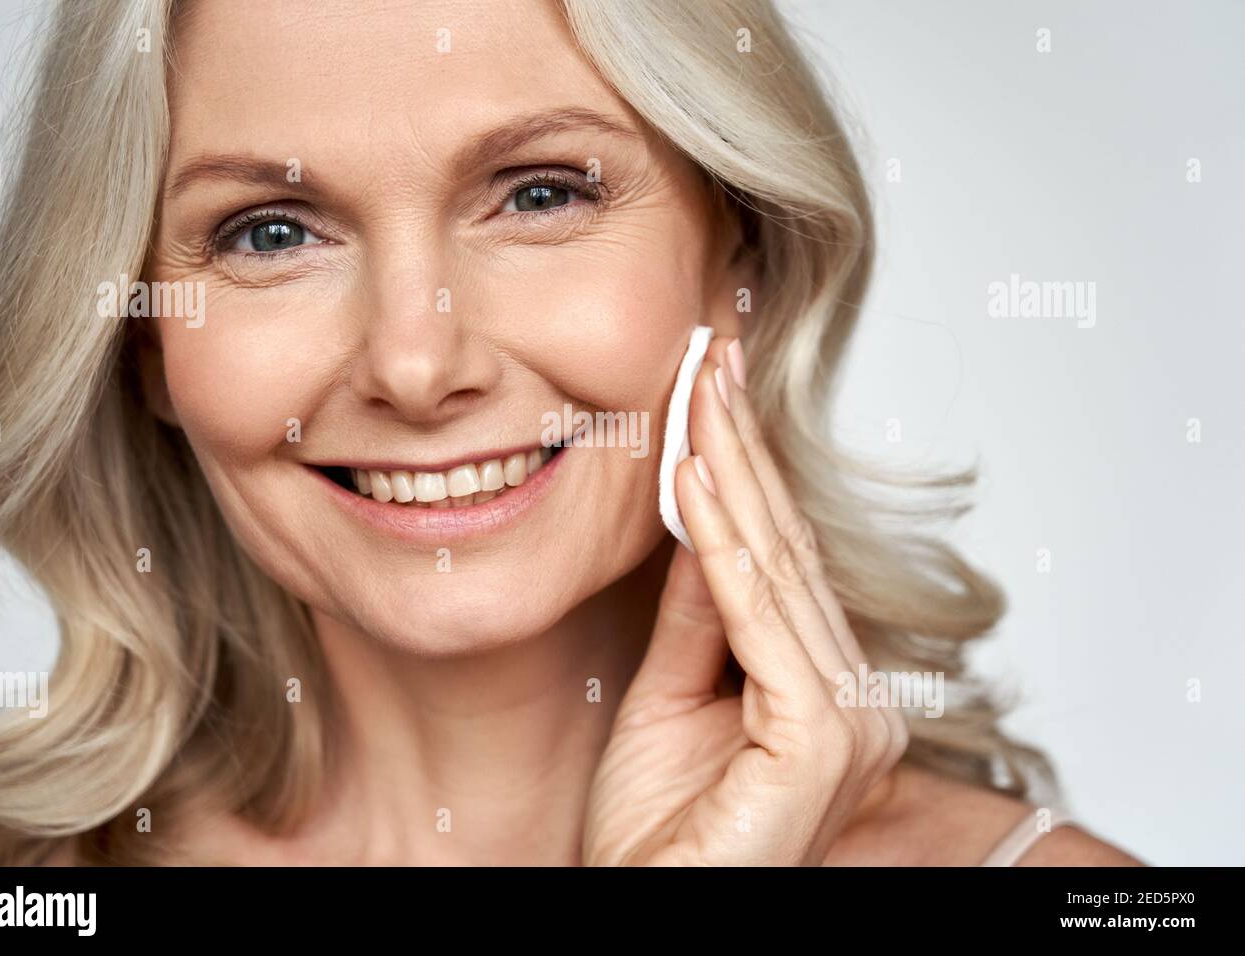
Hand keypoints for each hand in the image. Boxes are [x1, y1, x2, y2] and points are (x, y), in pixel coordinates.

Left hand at [583, 336, 908, 865]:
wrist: (648, 909)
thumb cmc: (657, 833)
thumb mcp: (668, 697)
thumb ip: (696, 615)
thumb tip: (700, 521)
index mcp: (826, 690)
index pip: (778, 561)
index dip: (744, 473)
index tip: (713, 393)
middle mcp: (856, 698)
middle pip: (784, 551)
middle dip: (742, 449)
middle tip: (713, 359)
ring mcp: (849, 718)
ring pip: (774, 570)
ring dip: (731, 474)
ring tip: (701, 392)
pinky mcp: (821, 736)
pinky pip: (758, 617)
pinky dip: (724, 544)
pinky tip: (698, 477)